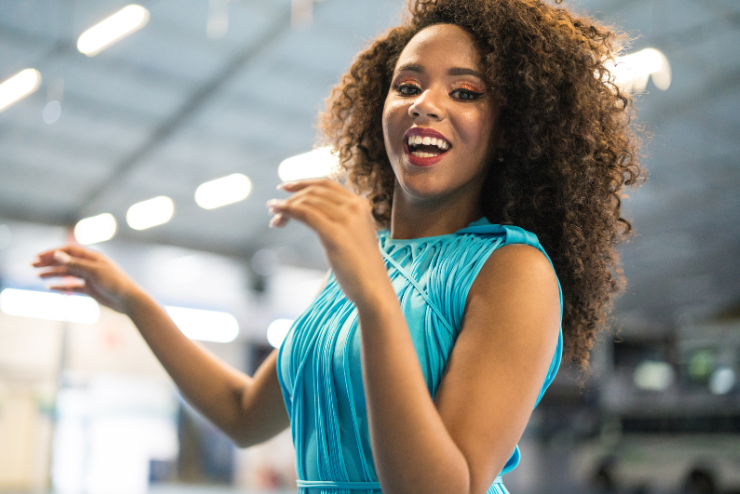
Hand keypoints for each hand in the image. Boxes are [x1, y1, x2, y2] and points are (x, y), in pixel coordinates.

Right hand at [32, 245, 143, 313]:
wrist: (129, 300)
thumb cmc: (115, 283)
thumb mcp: (94, 273)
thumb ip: (75, 264)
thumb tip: (57, 255)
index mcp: (92, 257)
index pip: (68, 251)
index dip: (52, 252)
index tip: (37, 257)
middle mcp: (89, 265)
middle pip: (65, 261)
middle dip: (48, 262)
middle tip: (32, 265)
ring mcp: (89, 277)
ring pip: (67, 273)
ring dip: (52, 274)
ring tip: (38, 276)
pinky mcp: (91, 289)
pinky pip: (73, 286)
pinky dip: (61, 286)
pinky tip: (50, 288)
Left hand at [267, 179, 390, 305]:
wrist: (374, 288)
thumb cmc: (361, 268)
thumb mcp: (353, 236)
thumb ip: (340, 221)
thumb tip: (314, 215)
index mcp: (360, 204)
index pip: (326, 184)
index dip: (303, 182)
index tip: (285, 188)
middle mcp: (354, 207)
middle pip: (314, 191)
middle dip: (291, 197)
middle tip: (273, 209)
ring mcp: (346, 219)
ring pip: (307, 201)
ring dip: (285, 206)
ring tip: (273, 217)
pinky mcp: (335, 234)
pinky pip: (305, 213)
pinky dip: (287, 211)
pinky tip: (276, 216)